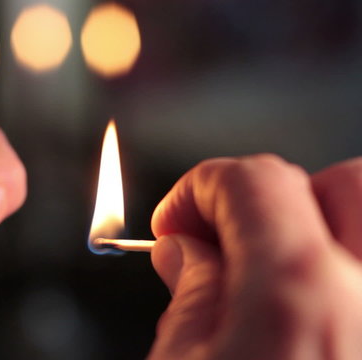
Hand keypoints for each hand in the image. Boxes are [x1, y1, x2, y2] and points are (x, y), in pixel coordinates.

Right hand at [148, 154, 361, 359]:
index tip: (176, 217)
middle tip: (232, 243)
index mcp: (300, 295)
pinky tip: (308, 319)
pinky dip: (345, 280)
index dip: (200, 187)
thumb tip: (184, 253)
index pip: (255, 181)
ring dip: (319, 236)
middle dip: (278, 198)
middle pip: (343, 183)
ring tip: (272, 284)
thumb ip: (188, 298)